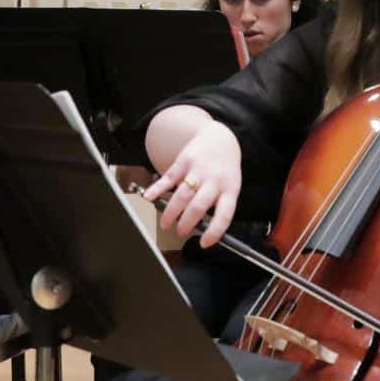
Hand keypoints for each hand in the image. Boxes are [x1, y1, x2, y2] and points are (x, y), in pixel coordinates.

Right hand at [140, 120, 241, 247]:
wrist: (220, 137)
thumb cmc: (224, 168)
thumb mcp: (230, 186)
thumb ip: (218, 205)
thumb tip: (202, 229)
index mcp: (229, 189)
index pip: (224, 215)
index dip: (214, 232)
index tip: (204, 243)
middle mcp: (214, 180)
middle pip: (197, 206)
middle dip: (185, 223)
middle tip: (179, 231)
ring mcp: (198, 170)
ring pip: (182, 195)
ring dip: (170, 212)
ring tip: (165, 223)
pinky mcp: (184, 161)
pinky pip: (169, 178)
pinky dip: (157, 189)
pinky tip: (149, 197)